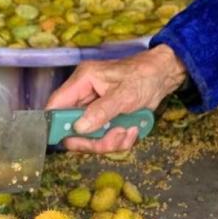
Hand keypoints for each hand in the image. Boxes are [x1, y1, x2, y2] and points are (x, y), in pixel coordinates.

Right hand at [46, 44, 186, 153]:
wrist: (162, 77)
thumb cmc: (143, 76)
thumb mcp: (124, 94)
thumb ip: (101, 111)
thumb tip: (80, 128)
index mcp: (82, 82)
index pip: (55, 105)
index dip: (56, 125)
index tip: (69, 139)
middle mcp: (83, 97)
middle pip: (72, 129)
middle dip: (92, 140)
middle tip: (112, 138)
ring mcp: (93, 111)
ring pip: (89, 139)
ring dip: (109, 142)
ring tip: (128, 131)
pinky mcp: (104, 121)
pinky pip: (103, 139)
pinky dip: (118, 140)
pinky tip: (132, 130)